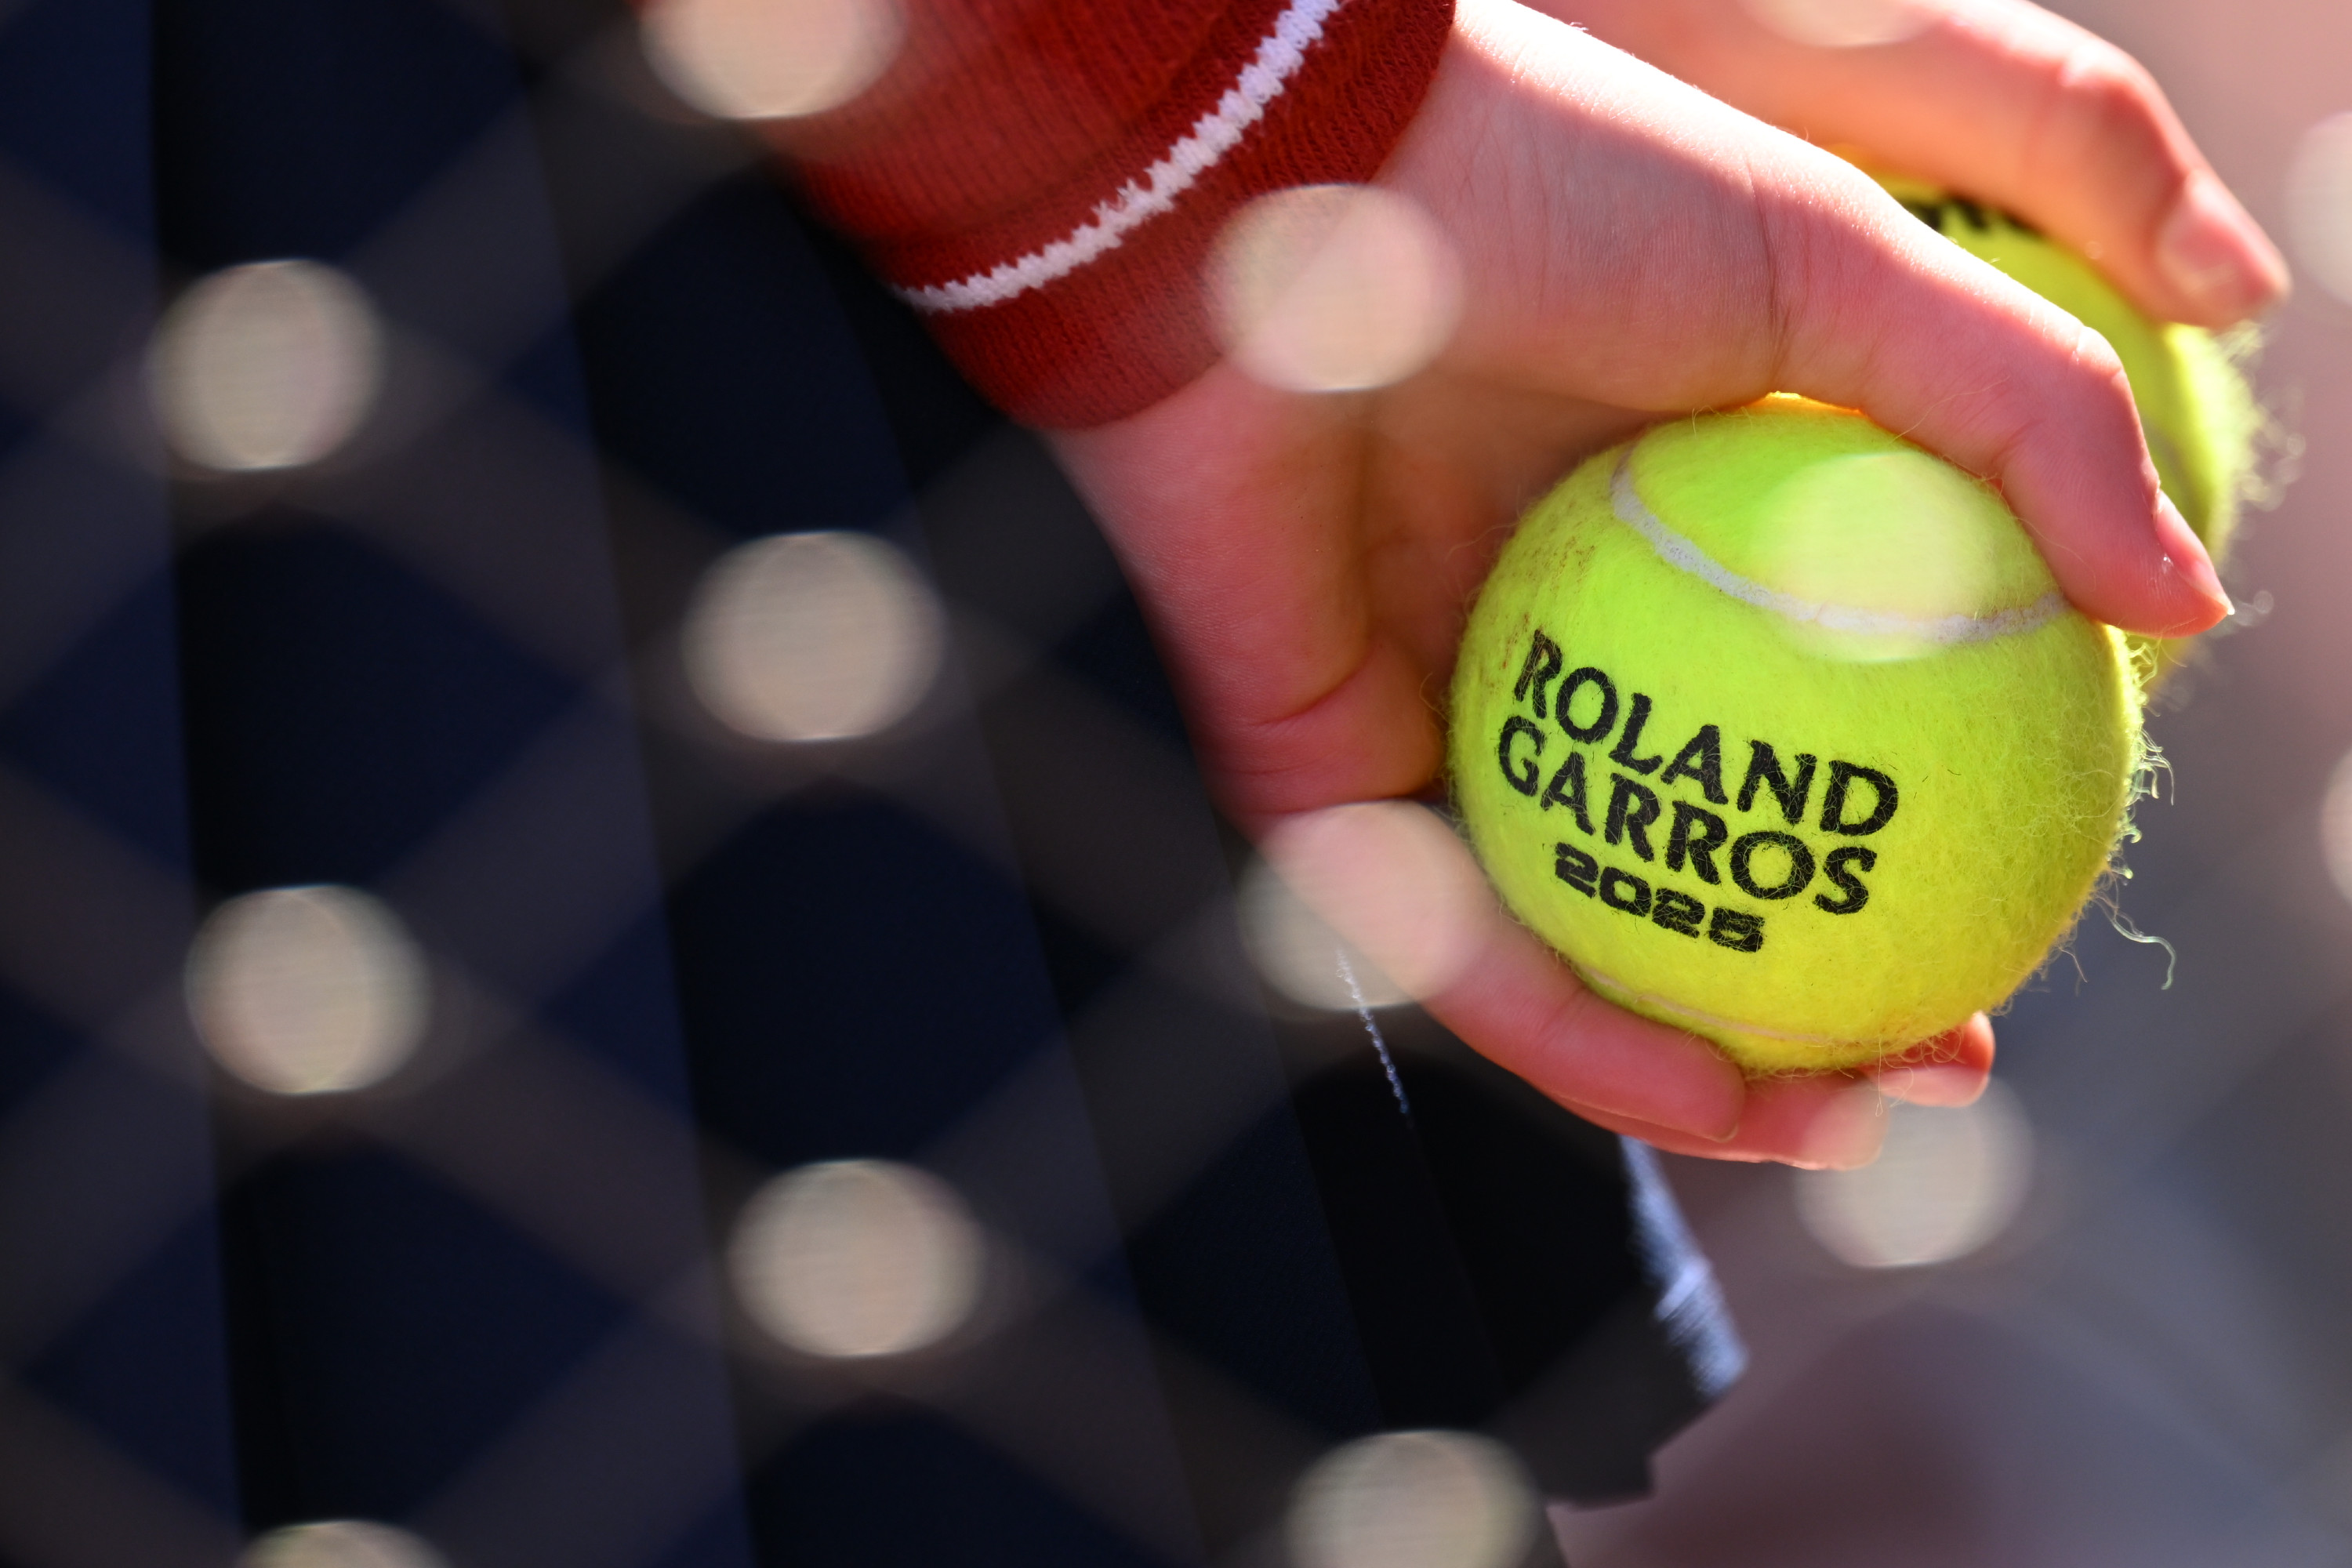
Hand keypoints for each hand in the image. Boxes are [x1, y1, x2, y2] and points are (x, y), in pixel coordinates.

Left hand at [1048, 0, 2277, 1165]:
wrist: (1301, 184)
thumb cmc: (1554, 190)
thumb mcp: (1843, 271)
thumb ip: (2027, 423)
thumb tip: (2179, 609)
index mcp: (1650, 538)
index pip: (1797, 727)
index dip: (1912, 829)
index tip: (2022, 905)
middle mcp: (1536, 641)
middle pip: (1681, 864)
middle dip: (1806, 989)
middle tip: (1933, 1054)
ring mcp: (1419, 714)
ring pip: (1566, 944)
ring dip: (1698, 1061)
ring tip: (1832, 1113)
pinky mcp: (1306, 773)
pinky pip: (1453, 943)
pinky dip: (1573, 1030)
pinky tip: (1705, 1078)